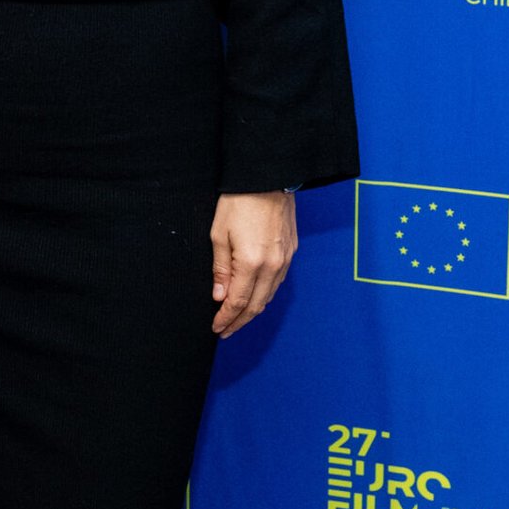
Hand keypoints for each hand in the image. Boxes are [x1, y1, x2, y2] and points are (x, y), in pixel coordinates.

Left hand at [210, 191, 296, 337]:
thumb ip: (220, 269)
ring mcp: (285, 259)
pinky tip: (255, 296)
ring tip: (238, 318)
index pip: (238, 302)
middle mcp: (273, 266)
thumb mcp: (219, 234)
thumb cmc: (238, 202)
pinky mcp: (291, 251)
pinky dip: (265, 294)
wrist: (267, 178)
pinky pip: (278, 282)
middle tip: (225, 330)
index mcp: (251, 263)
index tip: (217, 328)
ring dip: (253, 310)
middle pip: (257, 305)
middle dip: (239, 321)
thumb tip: (219, 296)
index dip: (226, 318)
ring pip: (270, 295)